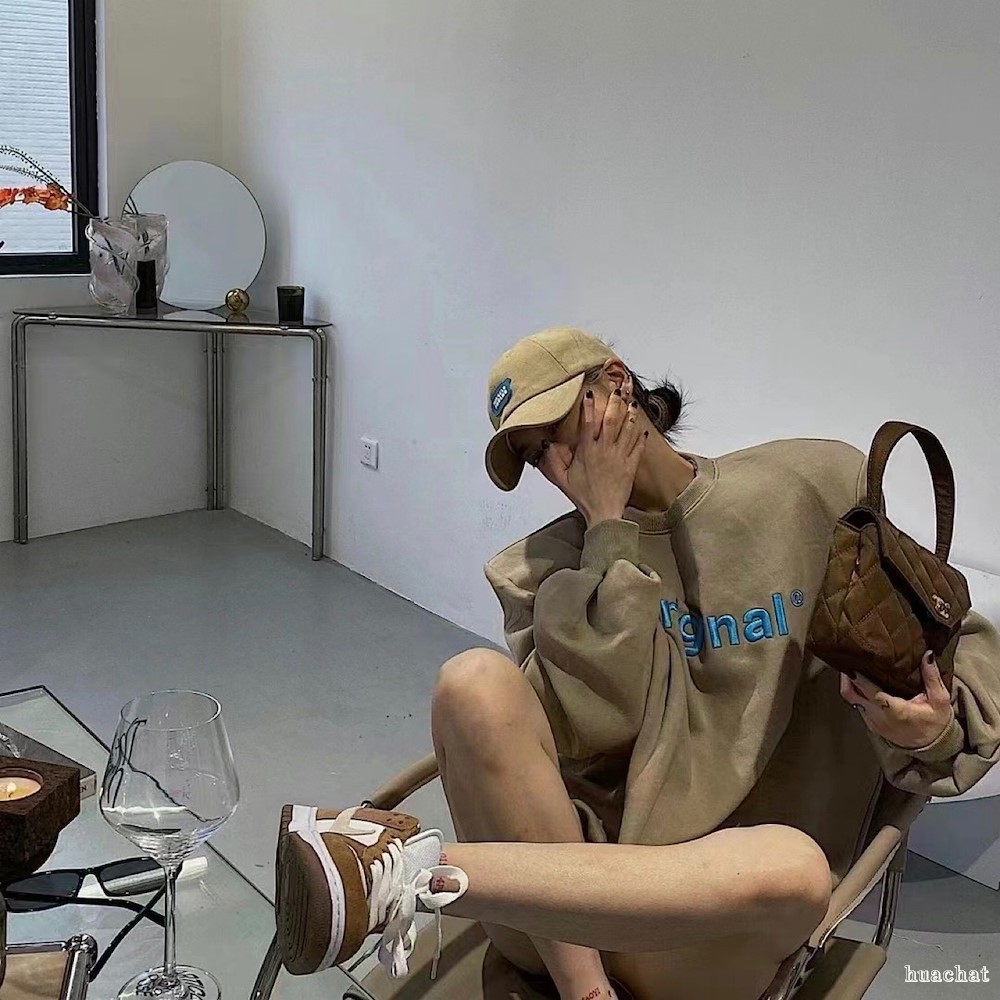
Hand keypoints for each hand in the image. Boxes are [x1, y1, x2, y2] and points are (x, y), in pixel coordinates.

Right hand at [539, 379, 646, 527]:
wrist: (603, 512)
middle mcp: (605, 450)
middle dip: (615, 402)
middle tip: (617, 389)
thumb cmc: (583, 497)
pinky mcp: (630, 466)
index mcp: (587, 452)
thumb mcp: (562, 479)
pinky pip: (638, 447)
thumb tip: (547, 445)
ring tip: (633, 402)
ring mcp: (620, 457)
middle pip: (611, 420)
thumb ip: (553, 461)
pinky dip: (641, 437)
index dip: (589, 407)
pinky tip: (642, 428)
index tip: (591, 394)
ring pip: (627, 430)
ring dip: (631, 414)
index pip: (588, 423)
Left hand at [839, 651, 953, 749]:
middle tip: (848, 657)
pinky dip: (856, 692)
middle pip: (851, 694)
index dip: (858, 676)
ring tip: (853, 665)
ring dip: (850, 683)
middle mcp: (878, 715)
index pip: (870, 691)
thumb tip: (927, 655)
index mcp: (894, 710)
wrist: (931, 747)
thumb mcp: (940, 700)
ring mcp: (872, 721)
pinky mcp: (870, 724)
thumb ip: (932, 677)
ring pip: (851, 699)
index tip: (854, 659)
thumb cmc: (936, 723)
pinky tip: (861, 681)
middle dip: (847, 676)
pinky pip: (856, 705)